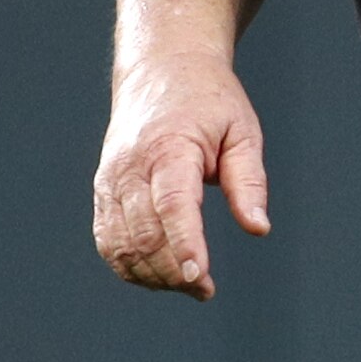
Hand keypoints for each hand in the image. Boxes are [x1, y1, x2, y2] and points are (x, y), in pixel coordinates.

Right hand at [91, 52, 269, 299]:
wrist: (161, 72)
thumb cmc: (210, 102)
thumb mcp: (242, 131)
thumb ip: (249, 182)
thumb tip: (258, 228)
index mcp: (169, 148)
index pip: (172, 206)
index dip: (185, 245)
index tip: (200, 278)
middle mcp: (131, 168)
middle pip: (144, 234)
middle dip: (172, 271)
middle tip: (205, 290)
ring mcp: (110, 181)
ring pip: (120, 245)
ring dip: (151, 275)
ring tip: (188, 285)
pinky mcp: (102, 191)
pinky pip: (108, 240)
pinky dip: (128, 265)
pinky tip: (158, 275)